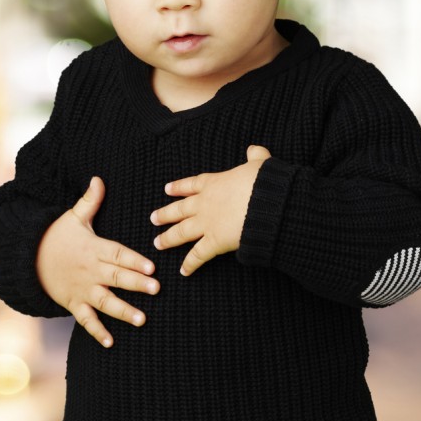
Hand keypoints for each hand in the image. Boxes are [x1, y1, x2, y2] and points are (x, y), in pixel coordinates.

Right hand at [37, 176, 157, 347]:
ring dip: (123, 311)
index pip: (117, 254)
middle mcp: (90, 271)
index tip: (151, 267)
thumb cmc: (56, 236)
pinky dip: (97, 331)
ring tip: (142, 320)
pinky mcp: (73, 302)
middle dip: (136, 284)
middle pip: (116, 277)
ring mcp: (81, 289)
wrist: (28, 257)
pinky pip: (85, 319)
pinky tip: (111, 342)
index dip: (134, 260)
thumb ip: (90, 201)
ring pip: (104, 301)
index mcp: (94, 248)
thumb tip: (99, 178)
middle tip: (156, 289)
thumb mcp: (72, 217)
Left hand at [151, 145, 271, 276]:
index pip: (191, 184)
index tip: (167, 189)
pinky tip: (183, 271)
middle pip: (179, 209)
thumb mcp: (261, 164)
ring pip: (181, 232)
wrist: (267, 202)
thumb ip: (256, 157)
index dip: (179, 187)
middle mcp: (205, 203)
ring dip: (168, 239)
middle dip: (165, 214)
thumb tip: (254, 149)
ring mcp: (207, 223)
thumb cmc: (265, 182)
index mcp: (214, 183)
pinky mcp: (214, 242)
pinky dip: (190, 264)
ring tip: (157, 243)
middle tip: (153, 218)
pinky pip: (198, 255)